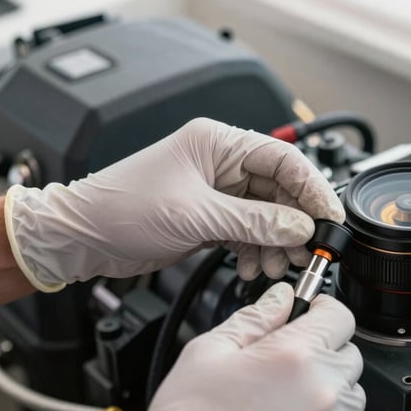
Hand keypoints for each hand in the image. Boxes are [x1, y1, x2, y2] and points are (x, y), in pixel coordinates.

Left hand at [4, 118, 343, 291]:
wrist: (81, 237)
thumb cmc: (121, 208)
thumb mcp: (195, 215)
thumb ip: (253, 221)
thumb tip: (299, 226)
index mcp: (218, 144)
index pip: (283, 159)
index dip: (312, 188)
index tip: (330, 217)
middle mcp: (221, 165)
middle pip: (279, 191)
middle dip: (296, 223)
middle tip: (309, 252)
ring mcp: (217, 193)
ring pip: (267, 216)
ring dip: (277, 243)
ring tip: (278, 266)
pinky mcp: (210, 218)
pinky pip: (249, 232)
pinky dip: (256, 250)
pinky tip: (254, 266)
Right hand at [99, 282, 365, 410]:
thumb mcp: (210, 351)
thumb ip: (255, 318)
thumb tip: (280, 299)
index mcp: (294, 355)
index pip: (340, 315)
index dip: (324, 309)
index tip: (312, 313)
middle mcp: (322, 390)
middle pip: (349, 353)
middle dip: (325, 349)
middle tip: (289, 359)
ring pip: (352, 392)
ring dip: (330, 386)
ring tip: (288, 396)